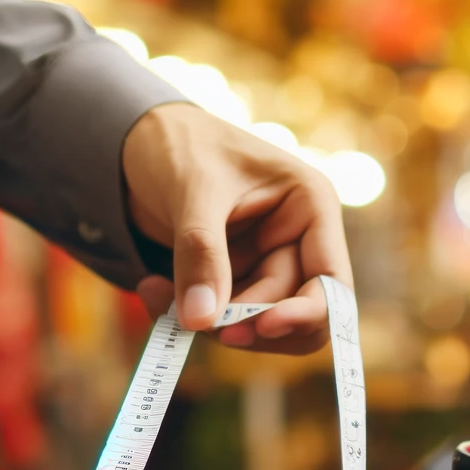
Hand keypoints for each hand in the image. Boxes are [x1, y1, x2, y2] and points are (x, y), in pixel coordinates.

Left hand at [123, 103, 352, 353]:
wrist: (138, 142)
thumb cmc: (181, 144)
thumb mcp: (192, 190)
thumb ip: (201, 253)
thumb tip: (201, 320)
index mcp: (311, 206)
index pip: (331, 281)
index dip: (306, 313)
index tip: (261, 327)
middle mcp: (298, 239)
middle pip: (294, 311)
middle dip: (247, 322)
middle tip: (197, 323)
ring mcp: (266, 262)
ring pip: (257, 324)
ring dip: (210, 322)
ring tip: (155, 295)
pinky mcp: (234, 279)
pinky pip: (221, 316)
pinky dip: (187, 312)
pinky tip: (150, 288)